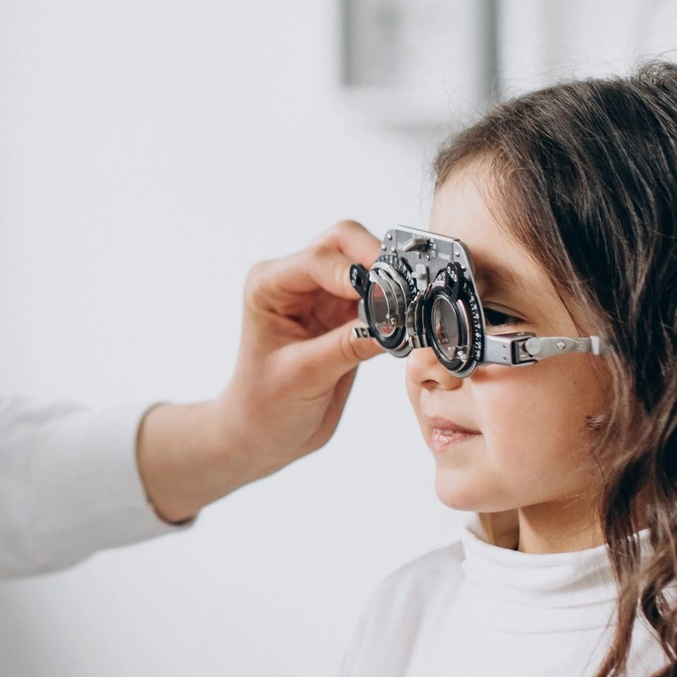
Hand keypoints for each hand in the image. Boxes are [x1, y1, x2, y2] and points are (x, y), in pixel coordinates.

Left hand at [137, 221, 383, 522]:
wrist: (264, 434)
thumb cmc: (264, 405)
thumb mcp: (304, 375)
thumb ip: (347, 345)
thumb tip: (394, 324)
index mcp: (269, 284)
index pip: (318, 259)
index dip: (354, 270)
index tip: (385, 291)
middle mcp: (295, 281)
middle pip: (345, 242)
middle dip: (379, 259)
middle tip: (407, 290)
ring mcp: (323, 295)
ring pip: (368, 263)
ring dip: (393, 280)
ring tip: (412, 309)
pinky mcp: (346, 315)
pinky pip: (380, 296)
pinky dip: (397, 305)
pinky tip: (409, 325)